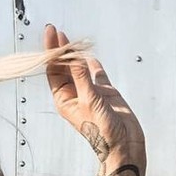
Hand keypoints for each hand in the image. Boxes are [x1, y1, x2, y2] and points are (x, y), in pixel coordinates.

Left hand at [44, 24, 144, 160]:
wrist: (124, 144)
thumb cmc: (103, 131)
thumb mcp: (90, 101)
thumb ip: (81, 77)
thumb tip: (72, 56)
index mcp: (64, 99)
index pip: (54, 70)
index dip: (52, 51)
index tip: (51, 33)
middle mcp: (75, 94)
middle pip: (64, 67)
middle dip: (60, 49)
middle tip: (56, 30)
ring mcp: (90, 92)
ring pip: (79, 68)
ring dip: (75, 54)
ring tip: (70, 38)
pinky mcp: (105, 92)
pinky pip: (96, 74)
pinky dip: (93, 63)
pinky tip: (88, 53)